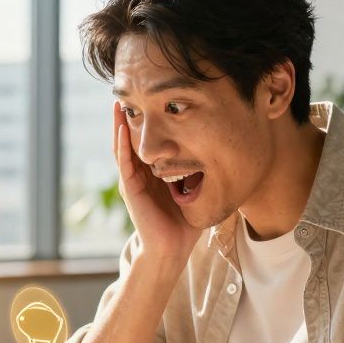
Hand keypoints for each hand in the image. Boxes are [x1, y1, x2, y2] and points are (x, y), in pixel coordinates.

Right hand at [113, 101, 201, 264]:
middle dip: (129, 117)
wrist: (171, 250)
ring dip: (119, 124)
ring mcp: (131, 181)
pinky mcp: (130, 189)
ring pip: (122, 146)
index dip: (145, 122)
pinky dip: (121, 143)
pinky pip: (124, 161)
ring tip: (118, 102)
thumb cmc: (184, 226)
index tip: (149, 100)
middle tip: (127, 92)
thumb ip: (200, 174)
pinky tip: (121, 126)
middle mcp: (139, 175)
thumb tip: (225, 157)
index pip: (146, 143)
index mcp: (152, 175)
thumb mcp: (194, 191)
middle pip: (130, 139)